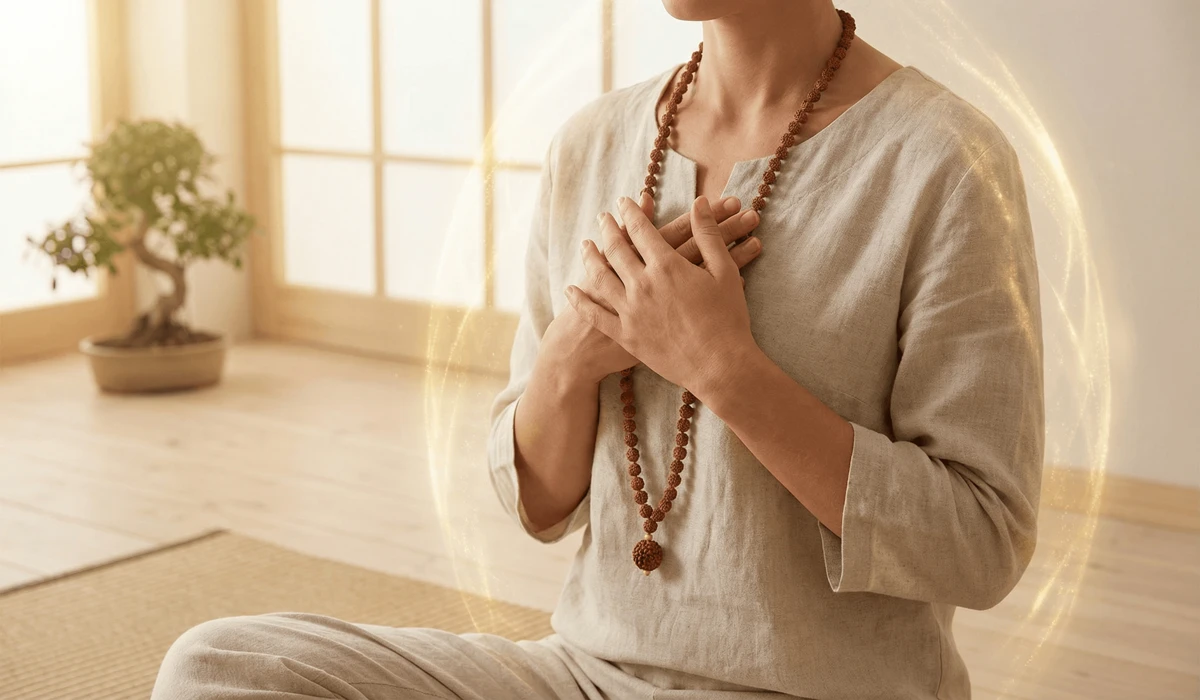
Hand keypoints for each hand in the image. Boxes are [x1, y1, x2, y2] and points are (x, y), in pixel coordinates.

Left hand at [565, 195, 759, 395]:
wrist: (719, 366)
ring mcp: (630, 311)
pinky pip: (595, 314)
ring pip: (600, 277)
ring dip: (591, 257)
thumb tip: (700, 203)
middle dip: (608, 229)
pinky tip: (571, 289)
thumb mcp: (724, 271)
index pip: (642, 230)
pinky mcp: (625, 335)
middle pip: (617, 249)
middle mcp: (642, 285)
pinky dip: (580, 300)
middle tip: (602, 217)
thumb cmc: (728, 319)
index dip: (632, 213)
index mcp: (666, 266)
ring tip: (586, 245)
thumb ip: (709, 235)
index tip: (624, 202)